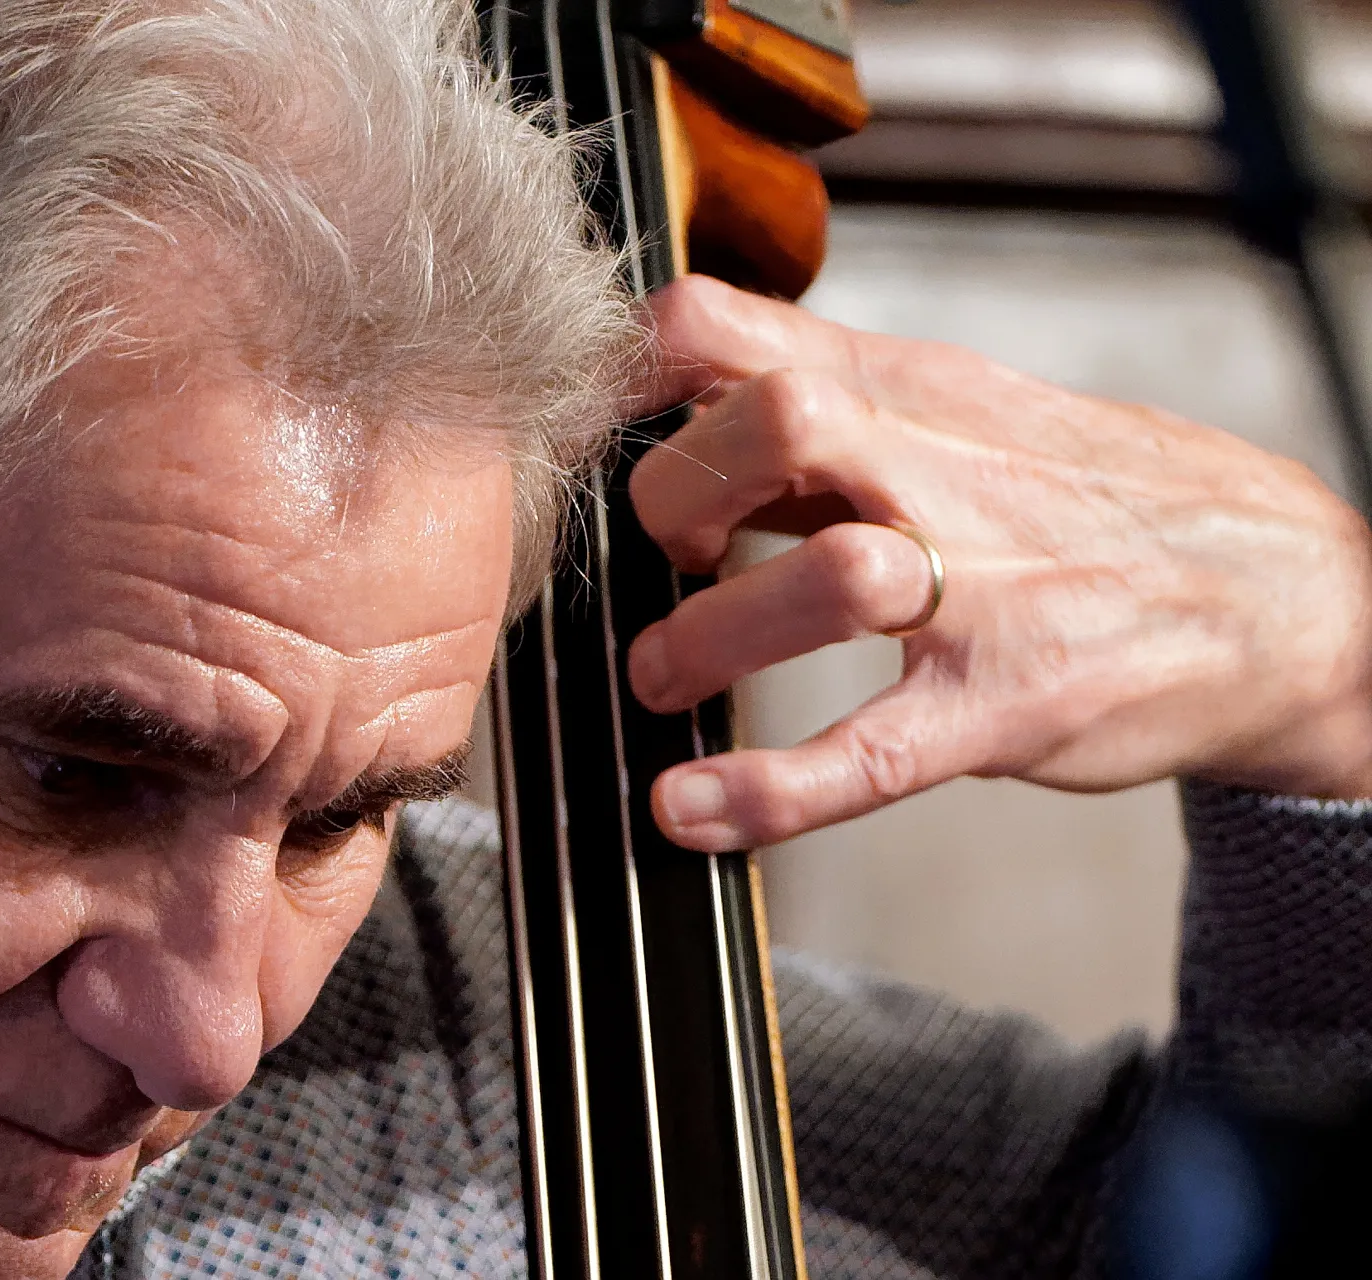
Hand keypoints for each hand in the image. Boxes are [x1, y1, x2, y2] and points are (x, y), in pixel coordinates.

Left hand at [625, 276, 1371, 853]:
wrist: (1285, 592)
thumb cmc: (1089, 499)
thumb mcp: (960, 411)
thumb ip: (823, 407)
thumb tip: (677, 409)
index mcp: (909, 386)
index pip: (730, 325)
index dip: (624, 380)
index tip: (587, 444)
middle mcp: (944, 468)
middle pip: (778, 418)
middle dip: (674, 493)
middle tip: (663, 556)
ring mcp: (985, 591)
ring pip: (832, 578)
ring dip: (708, 638)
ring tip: (663, 679)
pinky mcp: (1007, 708)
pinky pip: (870, 754)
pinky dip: (766, 792)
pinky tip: (691, 808)